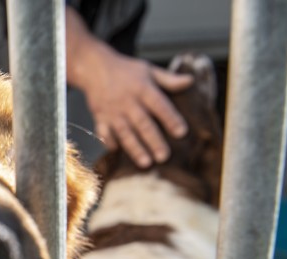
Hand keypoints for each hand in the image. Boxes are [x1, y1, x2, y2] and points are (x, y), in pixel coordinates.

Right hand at [82, 48, 192, 166]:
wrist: (95, 68)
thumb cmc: (126, 71)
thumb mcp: (148, 70)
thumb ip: (169, 79)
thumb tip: (190, 81)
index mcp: (143, 89)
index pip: (159, 105)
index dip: (171, 118)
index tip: (181, 132)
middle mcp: (128, 102)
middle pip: (143, 123)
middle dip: (153, 141)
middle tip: (164, 156)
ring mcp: (112, 111)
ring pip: (125, 132)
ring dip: (135, 148)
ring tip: (146, 163)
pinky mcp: (100, 118)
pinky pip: (104, 133)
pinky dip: (109, 142)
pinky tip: (117, 152)